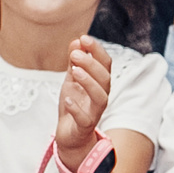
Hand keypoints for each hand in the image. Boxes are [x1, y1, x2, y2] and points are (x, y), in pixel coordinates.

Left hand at [56, 35, 111, 154]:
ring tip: (75, 70)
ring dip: (89, 82)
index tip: (83, 37)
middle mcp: (100, 97)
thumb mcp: (72, 81)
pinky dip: (77, 109)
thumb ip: (75, 63)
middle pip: (105, 79)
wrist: (69, 135)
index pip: (105, 64)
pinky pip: (85, 119)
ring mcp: (94, 112)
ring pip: (100, 97)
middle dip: (92, 63)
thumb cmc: (73, 106)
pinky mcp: (84, 127)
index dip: (97, 50)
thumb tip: (77, 41)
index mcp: (99, 84)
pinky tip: (68, 99)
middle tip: (75, 53)